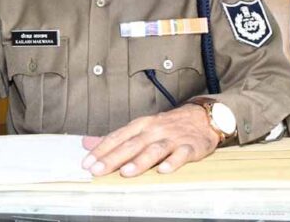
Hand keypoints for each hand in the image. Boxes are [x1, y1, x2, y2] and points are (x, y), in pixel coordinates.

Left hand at [81, 104, 219, 176]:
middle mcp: (155, 130)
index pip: (118, 137)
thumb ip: (116, 138)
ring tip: (126, 172)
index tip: (88, 163)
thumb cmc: (168, 125)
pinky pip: (181, 155)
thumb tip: (88, 143)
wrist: (202, 117)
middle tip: (98, 170)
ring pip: (154, 149)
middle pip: (132, 144)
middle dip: (113, 158)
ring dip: (139, 161)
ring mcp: (172, 138)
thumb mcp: (141, 127)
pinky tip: (163, 170)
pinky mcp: (190, 146)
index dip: (102, 150)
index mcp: (141, 125)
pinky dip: (172, 162)